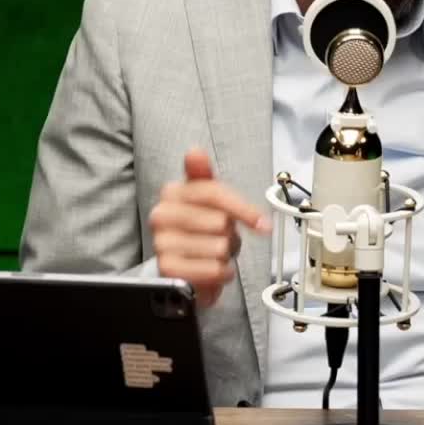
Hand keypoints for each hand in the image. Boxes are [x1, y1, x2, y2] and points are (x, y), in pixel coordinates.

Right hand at [148, 148, 271, 306]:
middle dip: (231, 233)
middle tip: (222, 236)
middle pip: (220, 221)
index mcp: (172, 192)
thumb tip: (194, 152)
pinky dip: (222, 272)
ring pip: (219, 247)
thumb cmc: (200, 226)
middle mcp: (162, 215)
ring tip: (215, 253)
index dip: (243, 209)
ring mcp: (163, 243)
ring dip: (226, 255)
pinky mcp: (169, 270)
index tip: (262, 223)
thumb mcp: (208, 196)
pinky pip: (213, 270)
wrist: (184, 264)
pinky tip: (215, 268)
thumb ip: (205, 173)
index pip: (214, 193)